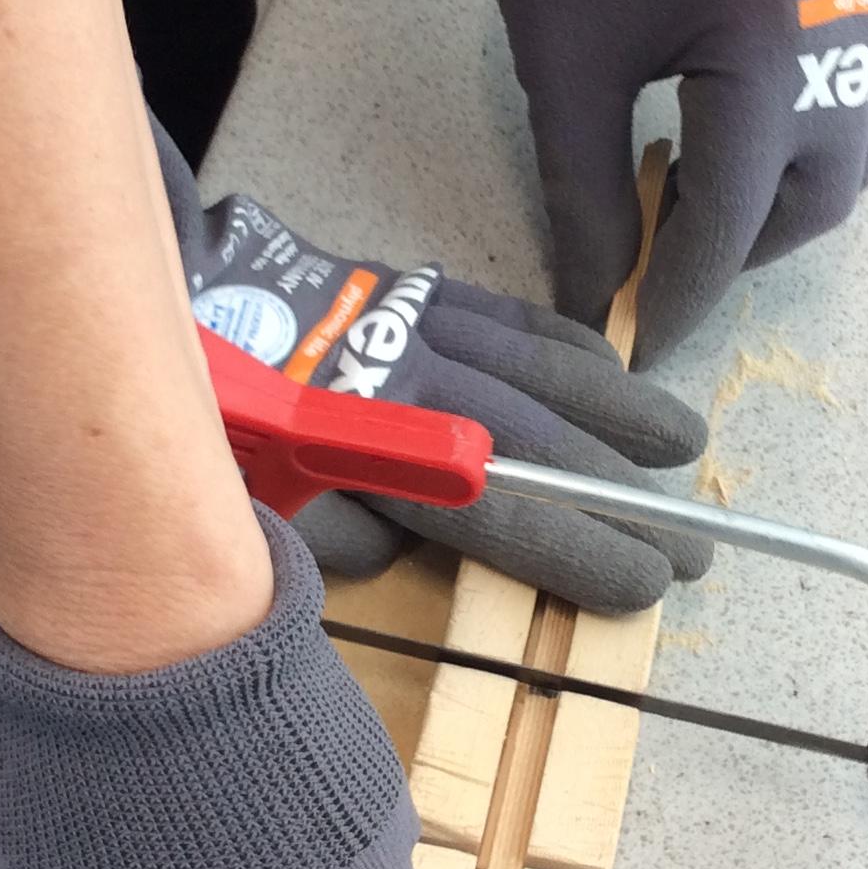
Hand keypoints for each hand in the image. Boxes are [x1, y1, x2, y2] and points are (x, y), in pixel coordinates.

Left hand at [160, 147, 712, 613]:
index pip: (505, 515)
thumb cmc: (211, 421)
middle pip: (542, 445)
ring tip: (685, 444)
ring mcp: (420, 326)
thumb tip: (408, 545)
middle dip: (623, 498)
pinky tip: (614, 368)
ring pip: (542, 371)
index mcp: (374, 451)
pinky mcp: (413, 285)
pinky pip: (509, 315)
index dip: (583, 552)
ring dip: (619, 412)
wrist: (173, 295)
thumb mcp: (254, 505)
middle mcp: (415, 384)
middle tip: (694, 544)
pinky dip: (567, 343)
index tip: (647, 583)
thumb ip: (336, 537)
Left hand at [485, 0, 867, 367]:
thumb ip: (584, 189)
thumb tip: (593, 298)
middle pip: (817, 198)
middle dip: (739, 244)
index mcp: (764, 33)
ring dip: (775, 194)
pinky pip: (854, 90)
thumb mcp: (562, 56)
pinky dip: (796, 132)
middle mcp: (845, 17)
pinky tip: (719, 117)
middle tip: (653, 246)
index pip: (736, 212)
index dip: (683, 290)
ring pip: (849, 153)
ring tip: (682, 174)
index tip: (636, 342)